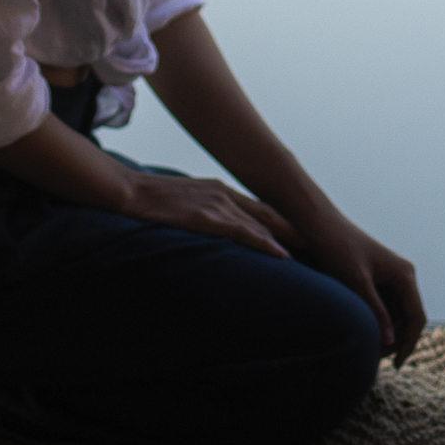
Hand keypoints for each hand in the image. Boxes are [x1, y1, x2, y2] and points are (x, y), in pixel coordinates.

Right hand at [118, 170, 294, 259]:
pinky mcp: (206, 216)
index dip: (282, 222)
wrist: (126, 191)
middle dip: (294, 229)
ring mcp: (215, 203)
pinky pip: (242, 232)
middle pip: (269, 213)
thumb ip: (200, 212)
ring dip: (287, 239)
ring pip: (261, 224)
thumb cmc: (148, 200)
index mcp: (218, 190)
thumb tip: (207, 227)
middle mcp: (223, 193)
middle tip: (319, 245)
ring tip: (309, 253)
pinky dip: (265, 243)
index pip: (259, 208)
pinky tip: (280, 254)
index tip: (301, 236)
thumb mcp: (181, 204)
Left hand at [294, 206, 428, 366]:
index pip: (417, 317)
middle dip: (398, 340)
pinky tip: (364, 333)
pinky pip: (386, 306)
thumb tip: (391, 342)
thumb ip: (375, 311)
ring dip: (388, 332)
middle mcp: (403, 275)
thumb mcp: (357, 284)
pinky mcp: (378, 277)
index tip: (397, 365)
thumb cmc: (338, 250)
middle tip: (376, 360)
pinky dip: (379, 321)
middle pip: (410, 318)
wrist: (321, 225)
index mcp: (404, 275)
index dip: (409, 343)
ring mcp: (392, 275)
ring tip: (369, 351)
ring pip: (398, 313)